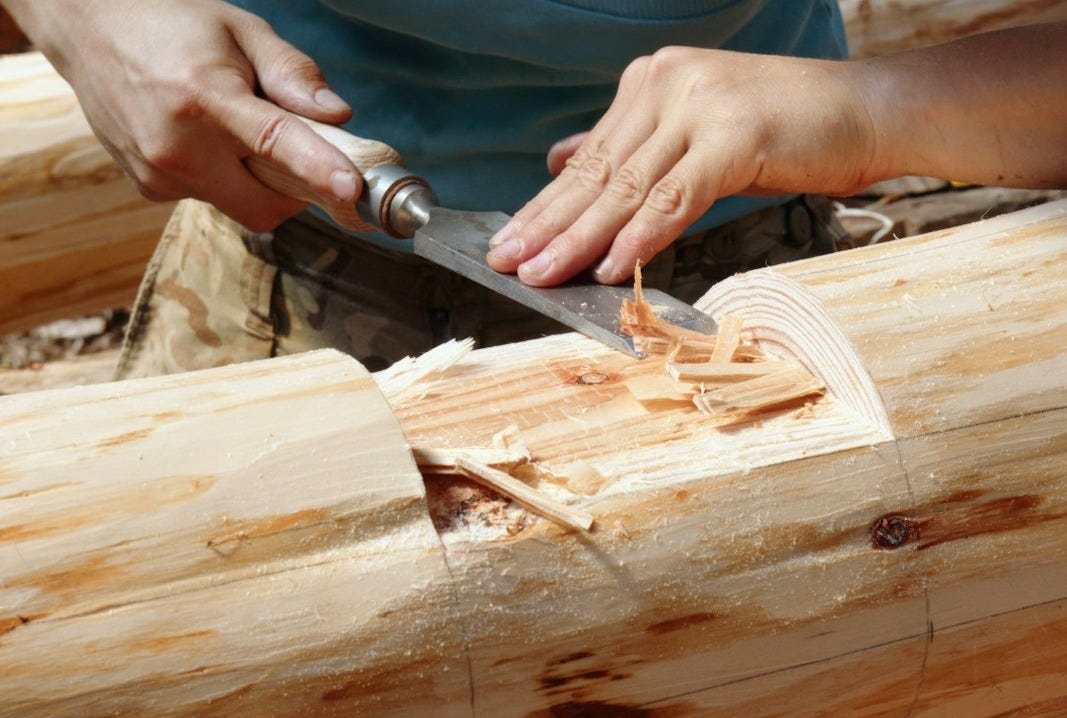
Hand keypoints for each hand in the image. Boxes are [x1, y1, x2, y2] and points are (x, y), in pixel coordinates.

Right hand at [5, 0, 359, 230]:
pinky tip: (203, 139)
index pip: (273, 143)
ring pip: (239, 205)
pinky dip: (223, 178)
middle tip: (302, 156)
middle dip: (294, 191)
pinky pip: (209, 198)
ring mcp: (159, 173)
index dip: (317, 168)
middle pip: (265, 206)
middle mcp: (178, 146)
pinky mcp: (148, 187)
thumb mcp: (241, 30)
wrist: (86, 27)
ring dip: (256, 181)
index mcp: (205, 97)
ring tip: (234, 130)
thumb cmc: (172, 22)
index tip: (350, 188)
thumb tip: (338, 116)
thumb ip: (292, 74)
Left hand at [486, 47, 873, 285]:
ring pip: (627, 188)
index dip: (545, 205)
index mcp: (653, 84)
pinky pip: (675, 197)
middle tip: (505, 262)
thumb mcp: (696, 135)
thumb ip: (631, 149)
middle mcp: (667, 85)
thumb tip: (560, 159)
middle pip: (597, 173)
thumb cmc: (787, 130)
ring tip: (541, 273)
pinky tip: (609, 266)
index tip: (508, 241)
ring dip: (579, 238)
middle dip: (546, 224)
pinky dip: (641, 236)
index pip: (588, 158)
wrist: (869, 111)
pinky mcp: (736, 135)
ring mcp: (701, 106)